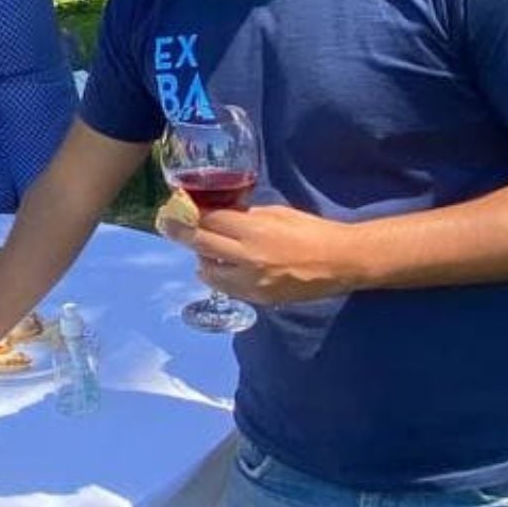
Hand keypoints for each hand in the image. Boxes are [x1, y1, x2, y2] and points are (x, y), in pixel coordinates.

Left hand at [187, 203, 360, 306]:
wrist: (340, 262)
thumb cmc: (311, 231)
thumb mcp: (277, 213)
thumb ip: (246, 214)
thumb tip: (219, 211)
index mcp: (254, 230)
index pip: (209, 220)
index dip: (190, 213)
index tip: (177, 207)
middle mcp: (248, 257)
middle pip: (200, 244)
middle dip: (180, 233)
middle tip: (167, 224)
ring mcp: (251, 282)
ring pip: (208, 271)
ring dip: (200, 258)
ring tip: (200, 249)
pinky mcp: (258, 298)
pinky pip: (226, 288)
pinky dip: (217, 276)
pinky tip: (215, 268)